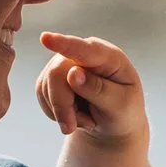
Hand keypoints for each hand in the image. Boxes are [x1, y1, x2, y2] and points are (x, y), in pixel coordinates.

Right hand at [35, 32, 147, 154]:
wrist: (113, 123)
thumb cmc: (123, 112)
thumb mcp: (120, 105)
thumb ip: (98, 89)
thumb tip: (72, 74)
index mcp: (108, 57)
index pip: (85, 49)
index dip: (64, 44)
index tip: (45, 38)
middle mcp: (84, 54)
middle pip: (57, 74)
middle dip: (61, 105)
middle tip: (70, 128)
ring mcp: (66, 64)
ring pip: (46, 86)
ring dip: (62, 112)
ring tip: (85, 119)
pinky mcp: (52, 76)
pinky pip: (42, 94)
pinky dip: (55, 112)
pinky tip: (73, 115)